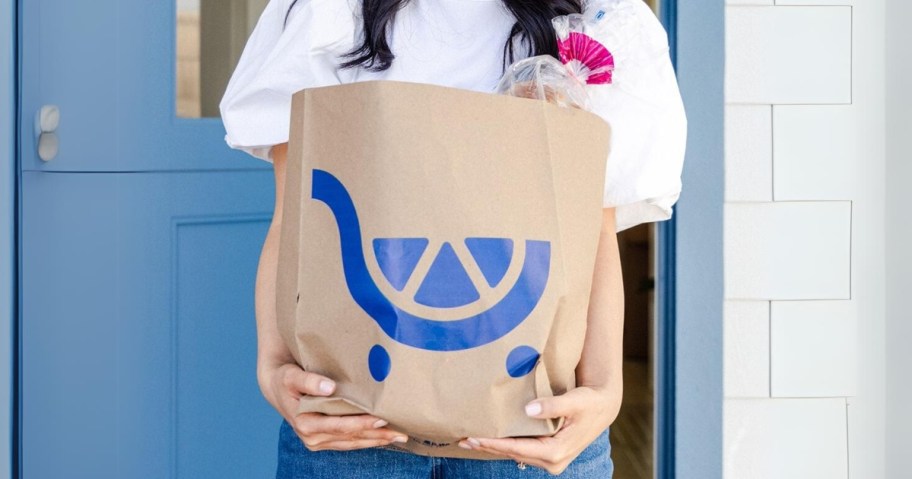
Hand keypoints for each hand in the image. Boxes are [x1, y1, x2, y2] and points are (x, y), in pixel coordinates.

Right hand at [263, 362, 408, 450]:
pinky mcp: (324, 440)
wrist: (277, 387)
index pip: (339, 426)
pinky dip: (367, 440)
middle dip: (376, 436)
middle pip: (350, 438)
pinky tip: (383, 437)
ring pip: (352, 444)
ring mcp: (318, 442)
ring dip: (376, 441)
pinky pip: (349, 443)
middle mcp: (312, 437)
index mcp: (305, 423)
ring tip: (399, 436)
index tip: (382, 419)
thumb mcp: (292, 376)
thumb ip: (309, 381)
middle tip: (401, 432)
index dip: (361, 424)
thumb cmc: (286, 379)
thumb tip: (329, 387)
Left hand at [457, 385, 620, 474]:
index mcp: (556, 451)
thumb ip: (553, 405)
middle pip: (511, 454)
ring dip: (493, 447)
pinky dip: (504, 445)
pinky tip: (490, 438)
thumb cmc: (589, 403)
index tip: (472, 438)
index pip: (516, 448)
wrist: (603, 408)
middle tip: (462, 439)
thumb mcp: (574, 401)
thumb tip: (529, 410)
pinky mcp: (548, 455)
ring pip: (515, 454)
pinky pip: (521, 451)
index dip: (493, 443)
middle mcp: (552, 461)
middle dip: (487, 446)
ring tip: (469, 439)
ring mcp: (550, 460)